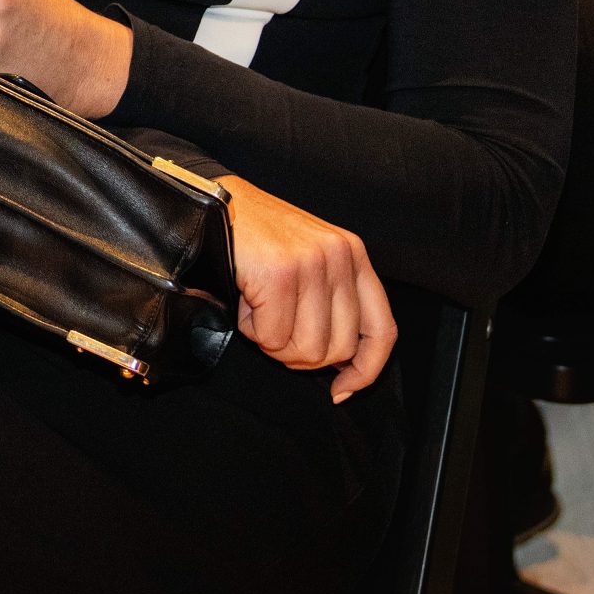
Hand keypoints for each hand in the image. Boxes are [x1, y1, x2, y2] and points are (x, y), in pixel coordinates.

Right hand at [220, 176, 395, 402]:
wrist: (211, 203)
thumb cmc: (257, 239)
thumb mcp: (310, 261)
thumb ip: (333, 302)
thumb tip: (345, 367)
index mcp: (353, 254)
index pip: (382, 329)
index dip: (366, 370)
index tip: (342, 390)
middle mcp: (340, 256)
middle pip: (339, 349)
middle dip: (302, 356)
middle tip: (275, 331)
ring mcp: (311, 263)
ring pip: (307, 350)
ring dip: (274, 343)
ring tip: (259, 310)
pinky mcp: (280, 273)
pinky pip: (271, 338)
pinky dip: (252, 330)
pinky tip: (244, 301)